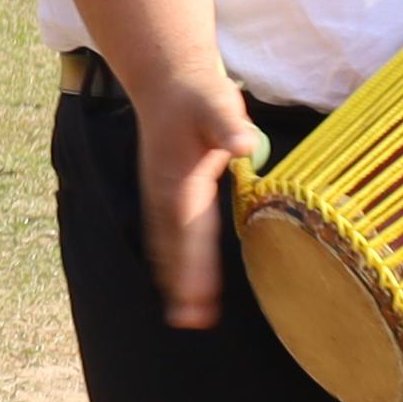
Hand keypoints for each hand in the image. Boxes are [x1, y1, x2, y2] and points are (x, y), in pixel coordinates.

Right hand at [131, 67, 265, 331]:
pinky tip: (177, 279)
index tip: (198, 298)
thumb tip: (243, 144)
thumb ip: (229, 126)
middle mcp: (163, 194)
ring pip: (166, 245)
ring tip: (185, 315)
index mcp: (178, 181)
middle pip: (173, 248)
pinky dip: (171, 261)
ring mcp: (160, 194)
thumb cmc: (197, 94)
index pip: (188, 233)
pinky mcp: (164, 192)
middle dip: (181, 284)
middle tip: (190, 321)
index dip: (193, 267)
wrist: (166, 80)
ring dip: (174, 278)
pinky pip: (166, 235)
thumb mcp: (216, 103)